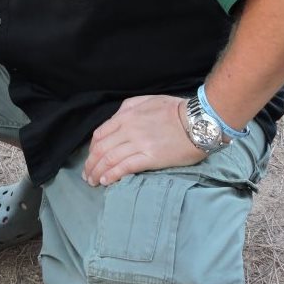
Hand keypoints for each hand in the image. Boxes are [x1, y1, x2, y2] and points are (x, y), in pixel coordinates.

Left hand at [82, 95, 205, 186]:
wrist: (197, 121)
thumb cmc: (173, 110)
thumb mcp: (144, 101)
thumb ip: (126, 110)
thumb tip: (114, 122)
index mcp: (125, 116)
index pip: (100, 135)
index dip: (92, 149)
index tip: (90, 158)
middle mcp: (128, 129)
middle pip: (101, 149)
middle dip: (91, 164)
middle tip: (87, 175)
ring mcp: (138, 143)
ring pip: (109, 159)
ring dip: (98, 172)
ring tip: (93, 181)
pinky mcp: (150, 157)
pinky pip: (125, 167)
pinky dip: (112, 175)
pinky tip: (106, 181)